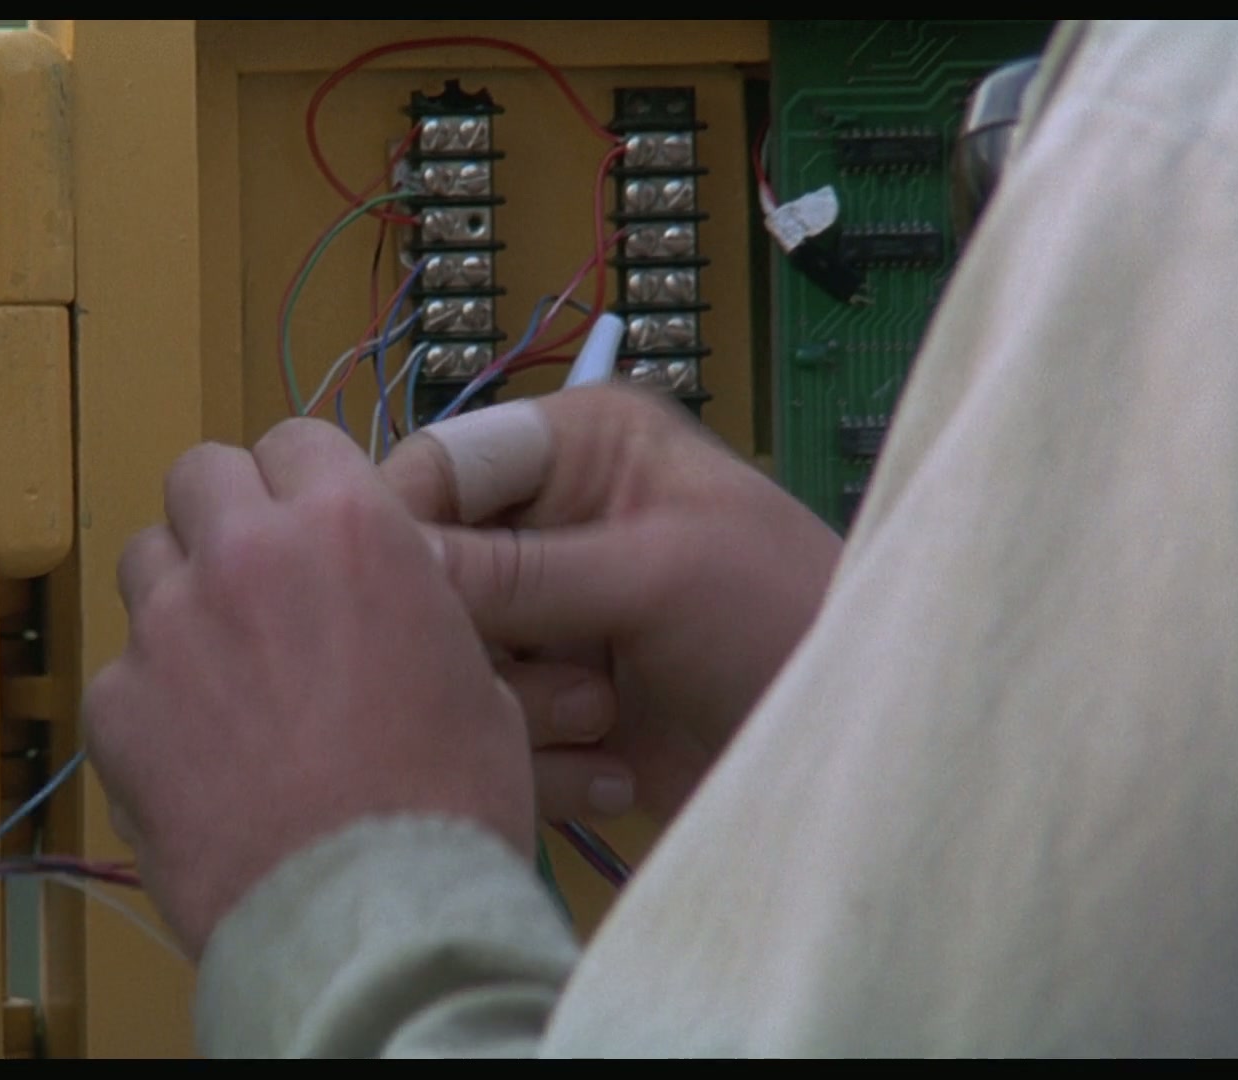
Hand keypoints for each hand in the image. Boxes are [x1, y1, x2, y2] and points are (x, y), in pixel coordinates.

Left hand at [81, 419, 536, 956]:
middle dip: (225, 513)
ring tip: (222, 665)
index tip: (308, 517)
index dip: (303, 480)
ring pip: (146, 560)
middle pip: (199, 474)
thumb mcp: (475, 676)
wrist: (371, 916)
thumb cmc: (446, 803)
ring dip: (181, 593)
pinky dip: (150, 700)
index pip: (295, 438)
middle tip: (256, 576)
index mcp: (349, 527)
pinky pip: (120, 672)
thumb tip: (380, 608)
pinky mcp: (116, 708)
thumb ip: (410, 606)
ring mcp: (168, 628)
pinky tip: (196, 753)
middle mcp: (245, 554)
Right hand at [381, 386, 842, 823]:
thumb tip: (387, 555)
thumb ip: (516, 568)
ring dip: (516, 706)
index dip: (406, 530)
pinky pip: (482, 726)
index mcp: (576, 448)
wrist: (851, 758)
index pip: (436, 465)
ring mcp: (545, 619)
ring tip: (602, 718)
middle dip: (479, 637)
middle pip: (426, 572)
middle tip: (549, 676)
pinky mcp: (547, 702)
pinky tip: (607, 764)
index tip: (403, 599)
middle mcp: (546, 525)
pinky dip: (536, 758)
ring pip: (445, 657)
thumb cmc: (788, 625)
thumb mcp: (655, 576)